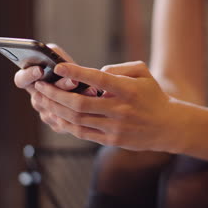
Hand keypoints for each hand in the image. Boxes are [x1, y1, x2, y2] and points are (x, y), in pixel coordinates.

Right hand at [13, 44, 95, 131]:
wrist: (85, 91)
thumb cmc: (69, 70)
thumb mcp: (61, 59)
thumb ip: (55, 55)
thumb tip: (51, 52)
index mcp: (30, 81)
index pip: (21, 80)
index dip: (29, 75)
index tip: (41, 70)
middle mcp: (36, 98)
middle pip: (42, 96)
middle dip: (61, 87)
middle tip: (74, 81)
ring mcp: (46, 113)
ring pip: (57, 110)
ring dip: (75, 98)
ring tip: (91, 90)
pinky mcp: (59, 125)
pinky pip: (68, 121)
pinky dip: (84, 110)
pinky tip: (95, 102)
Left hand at [32, 61, 179, 151]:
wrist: (167, 126)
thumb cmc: (152, 95)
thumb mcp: (143, 73)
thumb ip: (118, 68)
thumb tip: (94, 73)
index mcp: (128, 90)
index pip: (98, 80)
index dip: (76, 73)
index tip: (57, 67)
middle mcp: (120, 110)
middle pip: (80, 103)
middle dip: (55, 94)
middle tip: (40, 85)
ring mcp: (115, 127)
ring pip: (77, 120)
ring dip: (55, 109)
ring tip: (41, 99)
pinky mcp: (111, 140)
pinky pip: (82, 133)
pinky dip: (65, 124)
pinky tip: (54, 116)